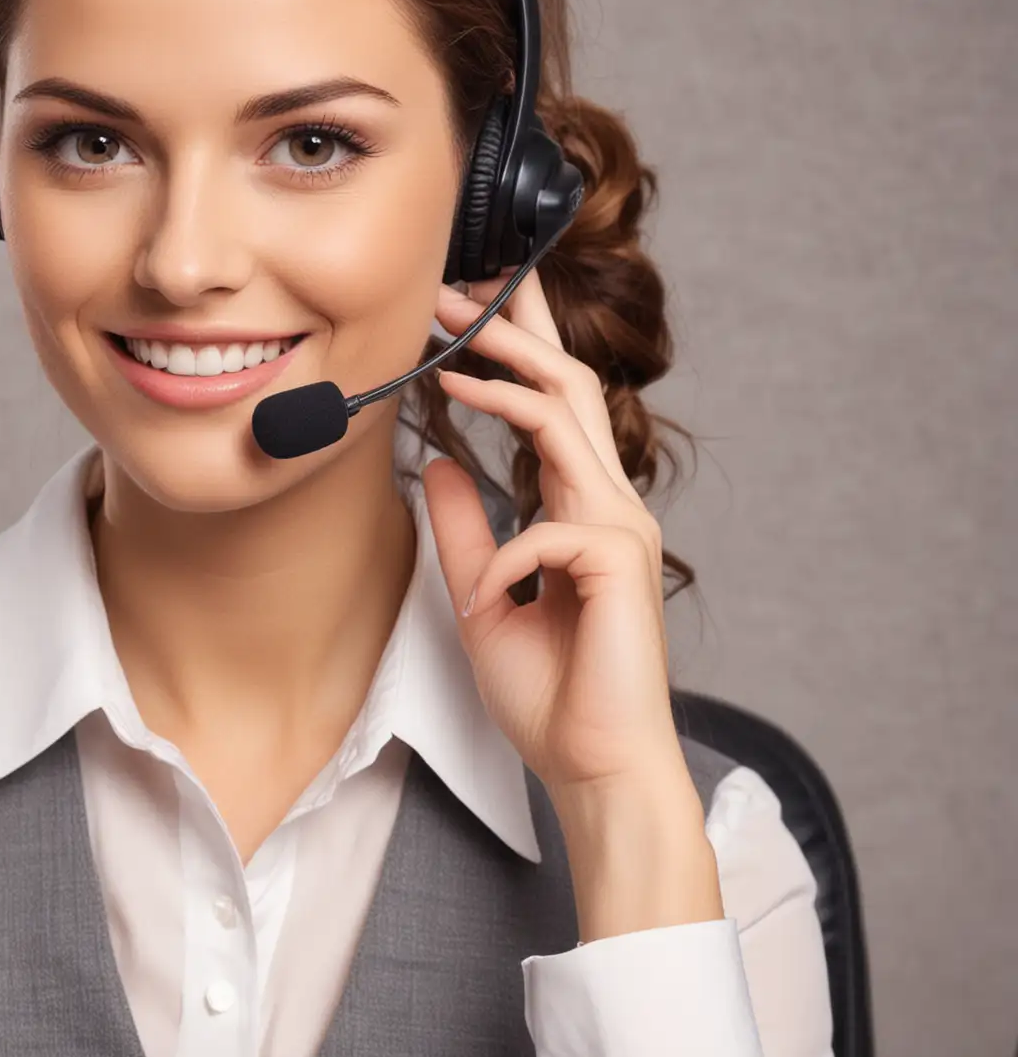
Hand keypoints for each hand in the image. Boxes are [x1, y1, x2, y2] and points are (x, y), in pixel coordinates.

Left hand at [423, 273, 720, 937]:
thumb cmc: (549, 690)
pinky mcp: (620, 566)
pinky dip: (505, 550)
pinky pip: (549, 527)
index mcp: (579, 508)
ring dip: (505, 380)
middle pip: (569, 385)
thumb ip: (464, 528)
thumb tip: (434, 463)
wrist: (592, 766)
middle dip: (512, 330)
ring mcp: (620, 530)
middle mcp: (607, 505)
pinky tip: (488, 592)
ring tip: (447, 357)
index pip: (553, 405)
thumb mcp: (481, 595)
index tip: (462, 307)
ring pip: (568, 419)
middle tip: (450, 290)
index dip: (514, 349)